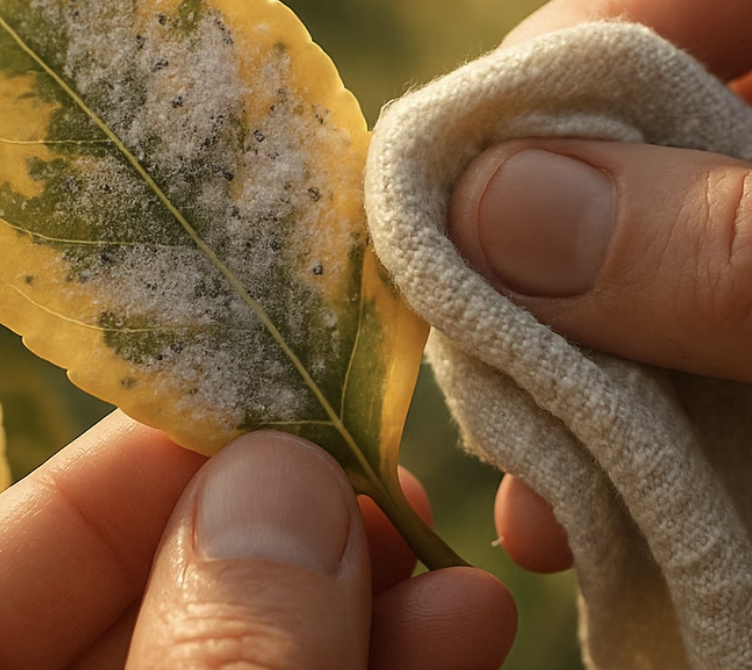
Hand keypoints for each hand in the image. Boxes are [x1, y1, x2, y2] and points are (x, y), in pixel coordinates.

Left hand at [0, 411, 514, 669]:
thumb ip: (218, 657)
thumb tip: (280, 475)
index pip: (31, 536)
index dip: (159, 454)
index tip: (291, 396)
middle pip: (159, 583)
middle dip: (289, 523)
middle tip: (388, 474)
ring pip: (249, 643)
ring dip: (362, 597)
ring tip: (455, 564)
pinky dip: (382, 669)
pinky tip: (457, 628)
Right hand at [450, 0, 751, 573]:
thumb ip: (728, 244)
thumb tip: (490, 213)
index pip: (656, 3)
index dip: (534, 91)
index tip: (441, 205)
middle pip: (626, 154)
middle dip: (536, 272)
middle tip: (477, 370)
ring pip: (644, 267)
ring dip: (579, 374)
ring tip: (537, 486)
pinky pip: (689, 340)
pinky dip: (642, 417)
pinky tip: (597, 493)